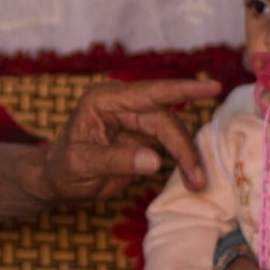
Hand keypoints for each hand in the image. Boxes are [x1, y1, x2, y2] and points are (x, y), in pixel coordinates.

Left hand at [38, 78, 218, 204]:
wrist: (58, 182)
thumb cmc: (62, 169)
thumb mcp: (83, 165)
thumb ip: (116, 160)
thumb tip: (154, 160)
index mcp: (104, 100)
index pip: (148, 93)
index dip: (182, 89)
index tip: (212, 87)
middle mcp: (122, 104)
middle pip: (165, 120)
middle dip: (183, 147)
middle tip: (197, 177)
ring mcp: (134, 119)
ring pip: (171, 132)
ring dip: (186, 156)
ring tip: (196, 182)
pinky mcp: (142, 136)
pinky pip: (169, 143)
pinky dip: (182, 160)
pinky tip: (190, 177)